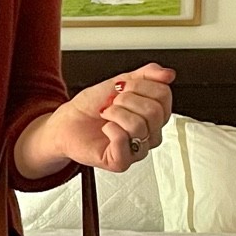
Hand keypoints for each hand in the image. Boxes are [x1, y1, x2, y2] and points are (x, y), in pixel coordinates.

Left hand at [15, 63, 174, 178]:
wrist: (67, 122)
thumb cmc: (92, 106)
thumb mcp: (121, 81)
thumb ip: (147, 75)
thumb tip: (168, 74)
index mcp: (154, 114)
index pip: (164, 95)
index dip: (140, 86)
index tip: (124, 88)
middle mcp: (150, 133)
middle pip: (154, 111)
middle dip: (127, 100)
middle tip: (113, 103)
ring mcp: (137, 149)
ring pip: (140, 126)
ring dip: (116, 113)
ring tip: (106, 115)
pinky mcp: (121, 161)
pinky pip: (125, 142)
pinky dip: (111, 129)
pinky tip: (106, 128)